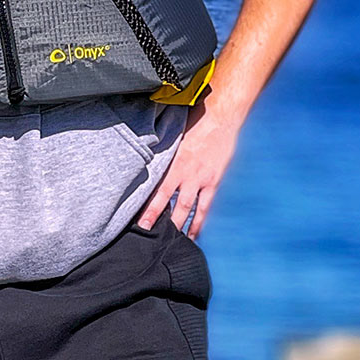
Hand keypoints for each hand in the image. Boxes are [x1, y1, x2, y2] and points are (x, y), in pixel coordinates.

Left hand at [138, 99, 241, 236]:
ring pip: (188, 209)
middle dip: (159, 221)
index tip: (138, 222)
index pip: (157, 190)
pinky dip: (199, 222)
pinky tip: (194, 234)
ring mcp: (202, 179)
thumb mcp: (172, 135)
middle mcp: (187, 174)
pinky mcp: (214, 182)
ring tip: (171, 243)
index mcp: (174, 163)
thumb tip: (142, 156)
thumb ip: (160, 151)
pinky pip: (205, 206)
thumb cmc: (194, 122)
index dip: (148, 208)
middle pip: (171, 203)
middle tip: (147, 236)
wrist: (221, 116)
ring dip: (179, 227)